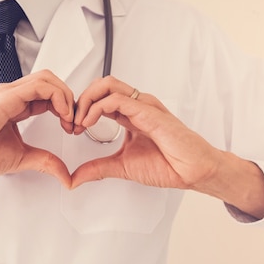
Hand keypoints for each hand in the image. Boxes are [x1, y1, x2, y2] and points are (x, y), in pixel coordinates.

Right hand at [0, 70, 74, 186]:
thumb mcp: (21, 158)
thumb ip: (45, 161)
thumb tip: (65, 174)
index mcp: (14, 104)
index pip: (48, 93)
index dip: (66, 107)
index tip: (72, 127)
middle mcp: (11, 95)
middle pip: (50, 81)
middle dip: (69, 99)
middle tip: (75, 122)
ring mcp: (7, 93)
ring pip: (47, 79)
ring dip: (66, 96)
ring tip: (70, 119)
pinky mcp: (5, 98)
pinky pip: (38, 86)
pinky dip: (57, 97)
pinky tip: (62, 115)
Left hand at [71, 76, 222, 189]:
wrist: (192, 171)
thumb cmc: (169, 165)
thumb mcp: (122, 167)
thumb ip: (97, 168)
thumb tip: (74, 178)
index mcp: (131, 114)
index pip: (100, 98)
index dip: (82, 109)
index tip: (73, 129)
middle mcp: (136, 106)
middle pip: (100, 85)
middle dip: (80, 100)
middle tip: (72, 122)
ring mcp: (143, 106)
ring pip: (107, 85)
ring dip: (86, 100)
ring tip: (79, 121)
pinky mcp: (148, 111)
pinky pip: (116, 99)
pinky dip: (96, 108)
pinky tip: (89, 123)